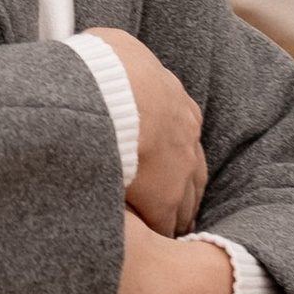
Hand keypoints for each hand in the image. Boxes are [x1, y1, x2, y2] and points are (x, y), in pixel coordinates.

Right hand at [89, 27, 205, 236]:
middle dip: (182, 189)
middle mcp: (187, 139)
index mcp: (179, 106)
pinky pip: (163, 222)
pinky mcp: (161, 198)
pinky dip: (156, 230)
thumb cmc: (112, 66)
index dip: (174, 157)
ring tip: (164, 230)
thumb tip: (99, 58)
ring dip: (173, 214)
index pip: (184, 140)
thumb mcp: (117, 53)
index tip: (164, 168)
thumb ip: (115, 61)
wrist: (118, 93)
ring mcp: (178, 171)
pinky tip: (147, 241)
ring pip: (184, 202)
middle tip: (172, 208)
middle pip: (193, 174)